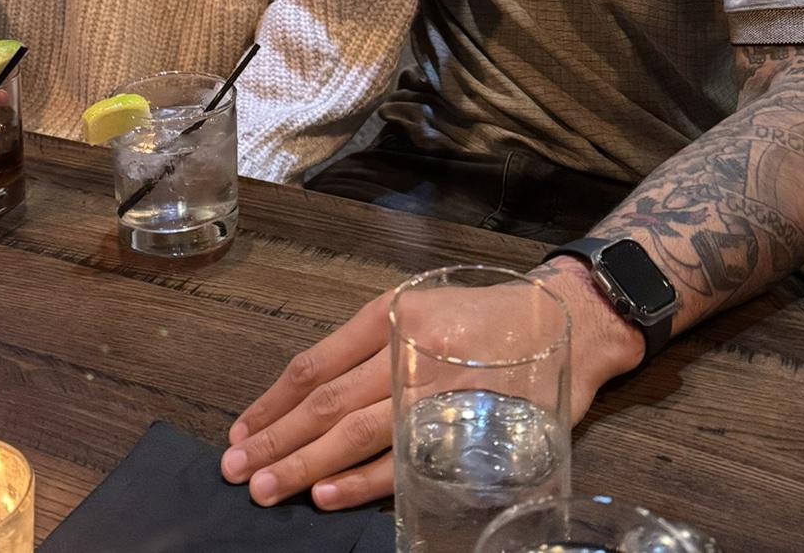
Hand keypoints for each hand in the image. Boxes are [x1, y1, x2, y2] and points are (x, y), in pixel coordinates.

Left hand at [221, 262, 644, 509]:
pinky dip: (362, 480)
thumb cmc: (485, 315)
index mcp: (388, 315)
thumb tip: (313, 396)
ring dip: (305, 463)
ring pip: (355, 432)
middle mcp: (404, 347)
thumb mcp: (419, 307)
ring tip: (265, 487)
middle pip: (326, 401)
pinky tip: (325, 494)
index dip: (273, 401)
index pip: (315, 364)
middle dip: (276, 438)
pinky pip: (403, 460)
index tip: (241, 431)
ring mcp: (434, 388)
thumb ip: (371, 345)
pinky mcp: (465, 425)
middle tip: (236, 469)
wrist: (567, 319)